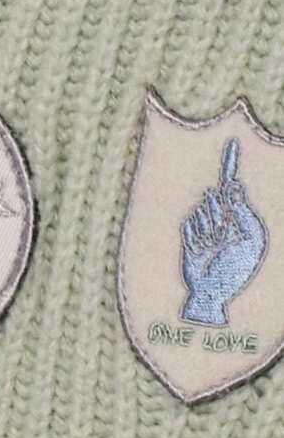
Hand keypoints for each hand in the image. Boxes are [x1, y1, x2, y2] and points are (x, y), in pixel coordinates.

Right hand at [181, 137, 268, 326]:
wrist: (211, 297)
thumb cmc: (236, 273)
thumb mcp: (250, 240)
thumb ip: (243, 212)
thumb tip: (235, 187)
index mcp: (244, 221)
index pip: (236, 188)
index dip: (233, 166)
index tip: (232, 140)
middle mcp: (225, 222)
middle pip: (217, 199)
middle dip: (218, 213)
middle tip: (224, 235)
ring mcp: (206, 230)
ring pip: (201, 210)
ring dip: (207, 229)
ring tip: (212, 250)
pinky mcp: (188, 238)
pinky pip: (186, 223)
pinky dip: (193, 236)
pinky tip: (199, 253)